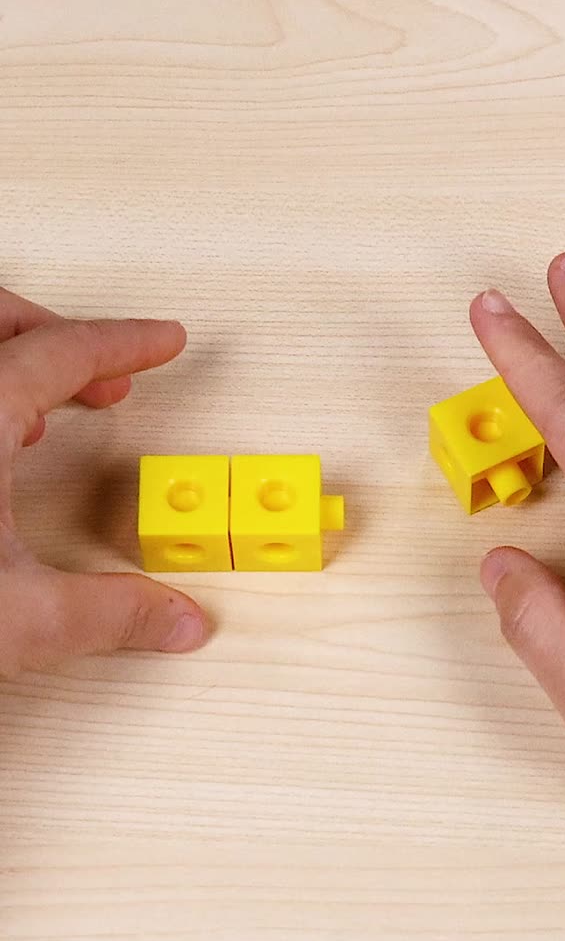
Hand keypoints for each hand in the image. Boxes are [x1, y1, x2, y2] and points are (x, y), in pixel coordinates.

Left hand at [0, 287, 207, 675]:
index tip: (161, 340)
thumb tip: (171, 617)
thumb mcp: (19, 618)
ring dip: (13, 359)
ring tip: (50, 405)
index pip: (62, 352)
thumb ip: (109, 613)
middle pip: (0, 322)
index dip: (124, 343)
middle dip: (62, 336)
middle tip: (108, 375)